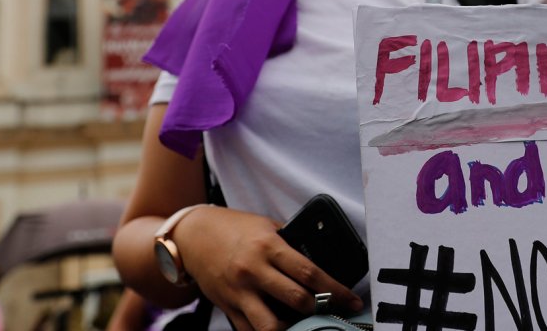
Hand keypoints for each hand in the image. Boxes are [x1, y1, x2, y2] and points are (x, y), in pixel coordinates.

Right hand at [174, 206, 362, 330]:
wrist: (193, 235)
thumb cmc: (235, 228)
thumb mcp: (266, 226)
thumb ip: (290, 243)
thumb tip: (320, 260)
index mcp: (269, 246)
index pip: (310, 273)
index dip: (336, 290)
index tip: (353, 301)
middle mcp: (254, 271)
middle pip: (296, 300)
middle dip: (320, 309)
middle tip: (334, 312)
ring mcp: (240, 292)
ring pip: (272, 325)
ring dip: (294, 328)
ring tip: (306, 324)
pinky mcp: (228, 307)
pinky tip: (282, 327)